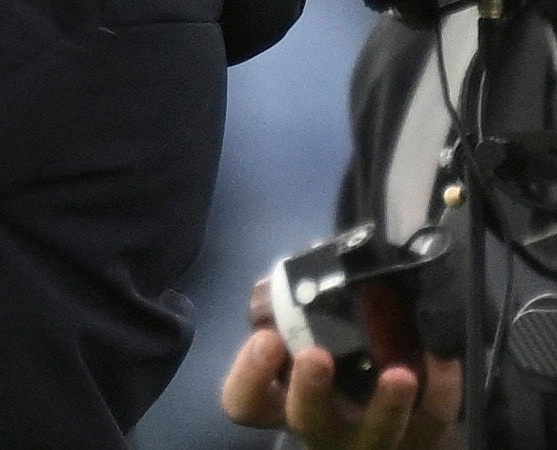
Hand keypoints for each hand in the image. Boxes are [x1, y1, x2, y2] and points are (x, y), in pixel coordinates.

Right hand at [221, 312, 461, 449]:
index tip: (266, 339)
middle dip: (310, 390)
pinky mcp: (417, 439)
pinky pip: (433, 423)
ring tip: (400, 373)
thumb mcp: (302, 341)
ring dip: (387, 404)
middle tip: (316, 355)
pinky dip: (442, 392)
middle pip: (306, 419)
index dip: (251, 375)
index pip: (245, 401)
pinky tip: (442, 358)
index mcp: (281, 401)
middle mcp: (320, 425)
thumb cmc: (332, 364)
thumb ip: (299, 312)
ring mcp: (368, 438)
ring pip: (376, 432)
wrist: (384, 407)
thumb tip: (319, 257)